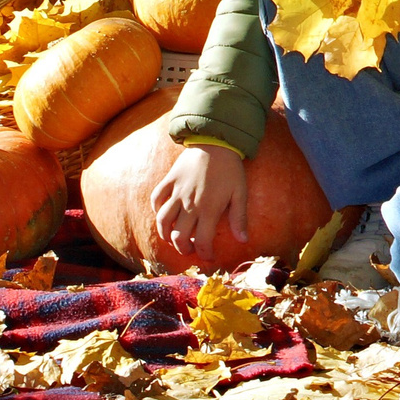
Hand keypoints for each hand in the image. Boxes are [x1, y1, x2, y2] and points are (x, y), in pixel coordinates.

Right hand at [151, 144, 248, 260]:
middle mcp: (190, 204)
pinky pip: (156, 198)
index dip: (205, 254)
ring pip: (162, 221)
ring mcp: (177, 192)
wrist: (217, 141)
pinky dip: (156, 208)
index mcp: (209, 209)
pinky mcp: (169, 180)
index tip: (209, 257)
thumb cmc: (231, 169)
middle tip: (190, 250)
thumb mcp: (240, 193)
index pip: (202, 242)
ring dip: (165, 234)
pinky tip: (163, 213)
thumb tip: (243, 240)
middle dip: (183, 249)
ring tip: (173, 238)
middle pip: (179, 237)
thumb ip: (239, 218)